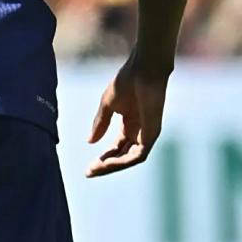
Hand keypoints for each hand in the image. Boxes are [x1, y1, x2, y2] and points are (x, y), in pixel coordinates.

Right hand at [86, 54, 169, 177]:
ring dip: (113, 165)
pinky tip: (109, 161)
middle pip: (122, 156)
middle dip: (106, 165)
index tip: (88, 167)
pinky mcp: (152, 134)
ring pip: (130, 159)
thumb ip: (100, 123)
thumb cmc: (127, 81)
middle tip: (90, 172)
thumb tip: (89, 142)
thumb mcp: (107, 105)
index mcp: (130, 124)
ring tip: (97, 168)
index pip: (117, 147)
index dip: (103, 157)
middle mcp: (139, 132)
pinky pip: (138, 155)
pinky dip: (123, 160)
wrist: (143, 70)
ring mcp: (147, 134)